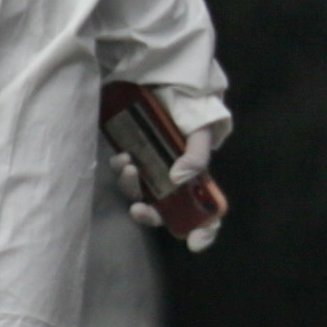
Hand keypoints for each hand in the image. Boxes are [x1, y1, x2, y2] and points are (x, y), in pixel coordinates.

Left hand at [110, 95, 221, 249]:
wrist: (164, 82)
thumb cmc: (190, 108)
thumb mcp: (201, 130)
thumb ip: (196, 156)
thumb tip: (178, 178)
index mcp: (196, 179)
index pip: (206, 214)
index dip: (204, 232)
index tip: (196, 244)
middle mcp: (172, 180)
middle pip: (164, 212)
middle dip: (150, 216)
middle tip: (140, 210)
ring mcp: (150, 170)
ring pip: (138, 194)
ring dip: (130, 188)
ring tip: (128, 167)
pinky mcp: (131, 158)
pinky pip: (122, 175)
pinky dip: (120, 170)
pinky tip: (122, 157)